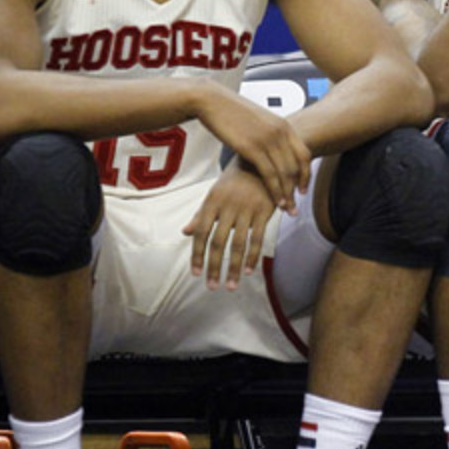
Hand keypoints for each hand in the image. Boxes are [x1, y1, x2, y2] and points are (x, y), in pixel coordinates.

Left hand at [184, 159, 275, 289]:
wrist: (262, 162)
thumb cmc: (235, 180)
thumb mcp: (215, 193)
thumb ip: (201, 214)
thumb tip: (185, 232)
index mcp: (212, 201)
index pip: (201, 233)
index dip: (197, 254)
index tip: (196, 273)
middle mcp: (228, 206)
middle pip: (218, 242)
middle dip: (214, 266)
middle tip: (212, 286)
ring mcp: (247, 209)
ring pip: (238, 244)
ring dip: (233, 267)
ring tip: (230, 285)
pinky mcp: (264, 211)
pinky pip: (258, 238)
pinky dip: (252, 256)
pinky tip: (248, 271)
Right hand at [194, 83, 311, 211]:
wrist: (213, 101)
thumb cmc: (232, 112)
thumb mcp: (259, 121)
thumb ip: (271, 134)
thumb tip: (275, 148)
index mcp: (284, 125)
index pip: (304, 154)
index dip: (307, 174)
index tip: (304, 189)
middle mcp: (281, 132)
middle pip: (297, 167)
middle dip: (298, 189)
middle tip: (296, 206)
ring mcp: (268, 140)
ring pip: (286, 173)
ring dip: (288, 194)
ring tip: (288, 209)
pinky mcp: (253, 148)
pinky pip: (271, 175)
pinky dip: (276, 191)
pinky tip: (276, 202)